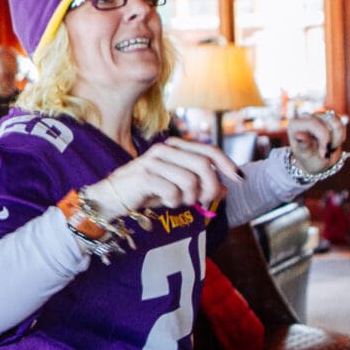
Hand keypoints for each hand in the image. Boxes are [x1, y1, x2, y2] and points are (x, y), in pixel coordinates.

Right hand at [80, 138, 240, 216]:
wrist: (110, 198)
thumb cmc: (143, 191)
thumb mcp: (175, 186)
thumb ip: (198, 184)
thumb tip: (225, 188)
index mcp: (173, 147)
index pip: (208, 150)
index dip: (227, 163)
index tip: (239, 178)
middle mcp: (164, 149)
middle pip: (204, 165)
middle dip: (210, 187)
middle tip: (203, 201)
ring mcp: (153, 161)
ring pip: (190, 181)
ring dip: (189, 198)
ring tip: (178, 202)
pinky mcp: (144, 176)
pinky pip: (173, 191)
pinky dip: (173, 202)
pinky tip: (164, 202)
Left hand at [287, 111, 345, 175]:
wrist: (318, 161)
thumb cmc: (309, 159)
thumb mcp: (306, 155)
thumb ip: (303, 145)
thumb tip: (298, 135)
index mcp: (295, 124)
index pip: (314, 124)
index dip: (324, 138)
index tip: (323, 153)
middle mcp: (305, 117)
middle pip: (326, 122)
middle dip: (330, 140)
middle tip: (326, 153)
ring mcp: (317, 115)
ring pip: (335, 121)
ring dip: (337, 138)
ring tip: (330, 148)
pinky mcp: (328, 117)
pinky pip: (340, 123)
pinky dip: (340, 136)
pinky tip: (333, 143)